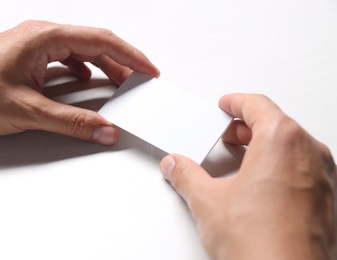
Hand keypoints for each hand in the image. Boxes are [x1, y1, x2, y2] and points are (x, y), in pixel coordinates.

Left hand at [0, 20, 158, 143]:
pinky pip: (62, 57)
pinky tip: (82, 80)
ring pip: (78, 50)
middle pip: (93, 44)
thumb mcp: (28, 111)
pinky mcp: (26, 57)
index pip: (100, 41)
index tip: (148, 70)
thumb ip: (72, 122)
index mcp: (44, 37)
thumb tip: (105, 130)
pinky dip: (80, 69)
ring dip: (101, 66)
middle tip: (138, 81)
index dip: (130, 56)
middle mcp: (40, 35)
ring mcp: (32, 44)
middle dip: (120, 63)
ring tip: (118, 83)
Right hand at [160, 94, 336, 258]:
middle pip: (276, 123)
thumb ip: (187, 176)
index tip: (226, 105)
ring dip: (264, 146)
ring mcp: (322, 177)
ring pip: (291, 145)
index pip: (258, 105)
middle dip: (247, 126)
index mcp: (282, 141)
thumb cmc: (262, 245)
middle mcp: (309, 153)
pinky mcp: (326, 199)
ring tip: (241, 159)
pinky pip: (302, 168)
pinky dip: (281, 166)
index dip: (236, 102)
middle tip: (227, 135)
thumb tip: (175, 166)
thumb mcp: (208, 202)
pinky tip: (260, 185)